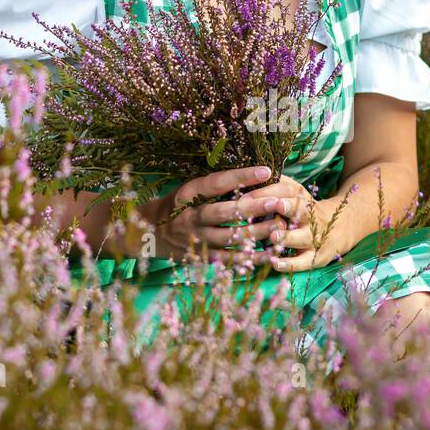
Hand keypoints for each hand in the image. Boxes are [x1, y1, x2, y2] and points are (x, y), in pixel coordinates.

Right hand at [149, 165, 300, 266]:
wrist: (150, 232)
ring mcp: (196, 239)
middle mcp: (191, 217)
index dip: (241, 176)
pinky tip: (271, 253)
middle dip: (253, 207)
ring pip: (230, 237)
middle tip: (277, 202)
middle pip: (225, 212)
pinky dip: (251, 257)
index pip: (216, 183)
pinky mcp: (201, 257)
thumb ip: (215, 184)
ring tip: (280, 226)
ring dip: (257, 233)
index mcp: (188, 194)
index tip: (266, 170)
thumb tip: (251, 173)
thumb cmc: (179, 204)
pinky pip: (229, 259)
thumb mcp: (189, 188)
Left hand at [244, 176, 340, 270]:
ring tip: (273, 237)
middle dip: (289, 207)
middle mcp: (310, 216)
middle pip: (301, 209)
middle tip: (276, 205)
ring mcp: (314, 237)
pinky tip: (274, 263)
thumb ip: (277, 187)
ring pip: (302, 237)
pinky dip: (289, 264)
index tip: (247, 195)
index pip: (287, 190)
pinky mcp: (315, 257)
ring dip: (288, 237)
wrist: (341, 229)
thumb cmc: (306, 211)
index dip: (268, 191)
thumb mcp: (297, 195)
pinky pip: (302, 262)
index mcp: (302, 198)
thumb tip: (249, 177)